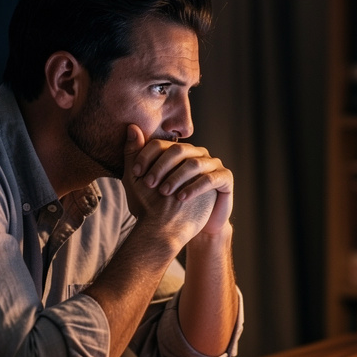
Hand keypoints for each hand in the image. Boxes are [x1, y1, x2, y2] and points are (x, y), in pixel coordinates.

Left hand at [123, 125, 232, 239]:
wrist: (182, 229)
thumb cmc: (160, 205)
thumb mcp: (142, 183)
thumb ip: (135, 157)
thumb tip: (131, 127)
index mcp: (177, 152)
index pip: (161, 144)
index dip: (147, 156)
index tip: (136, 172)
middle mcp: (196, 154)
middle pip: (178, 150)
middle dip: (161, 166)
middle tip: (149, 184)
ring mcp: (212, 165)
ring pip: (194, 163)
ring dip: (176, 178)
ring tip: (164, 192)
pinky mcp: (225, 178)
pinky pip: (211, 179)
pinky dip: (195, 187)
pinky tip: (182, 198)